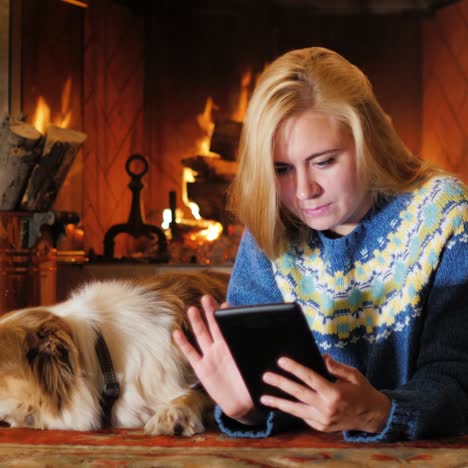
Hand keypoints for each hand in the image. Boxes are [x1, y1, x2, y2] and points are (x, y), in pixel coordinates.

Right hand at [173, 295, 259, 423]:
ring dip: (196, 323)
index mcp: (234, 346)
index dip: (227, 316)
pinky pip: (191, 354)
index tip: (225, 305)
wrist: (242, 404)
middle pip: (214, 326)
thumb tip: (271, 340)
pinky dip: (184, 344)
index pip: (229, 327)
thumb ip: (258, 353)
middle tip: (206, 297)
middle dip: (210, 312)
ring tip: (192, 309)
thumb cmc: (252, 383)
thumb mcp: (256, 366)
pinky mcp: (202, 369)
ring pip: (202, 336)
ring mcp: (210, 357)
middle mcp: (221, 349)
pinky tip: (177, 333)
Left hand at [260, 355, 391, 433]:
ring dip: (279, 402)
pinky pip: (303, 416)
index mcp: (334, 393)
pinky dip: (292, 409)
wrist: (372, 416)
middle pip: (299, 393)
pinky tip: (280, 403)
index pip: (310, 378)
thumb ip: (335, 366)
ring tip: (264, 398)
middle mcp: (327, 408)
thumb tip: (321, 357)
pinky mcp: (321, 427)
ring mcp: (323, 420)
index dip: (294, 368)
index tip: (281, 361)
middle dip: (281, 384)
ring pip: (296, 409)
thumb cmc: (362, 391)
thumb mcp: (353, 375)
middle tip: (266, 376)